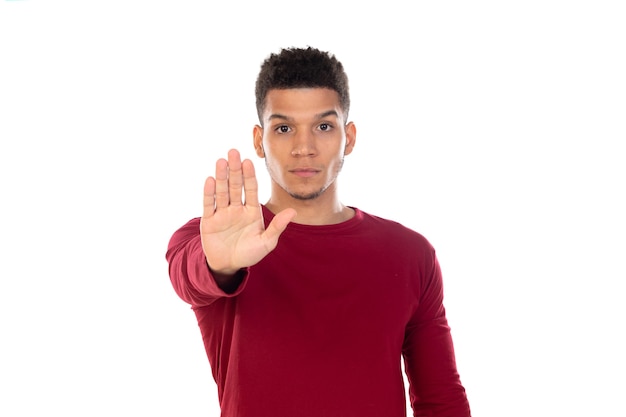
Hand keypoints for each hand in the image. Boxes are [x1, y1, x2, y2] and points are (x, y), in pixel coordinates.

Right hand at [200, 149, 295, 275]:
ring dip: (222, 176)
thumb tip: (293, 212)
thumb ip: (277, 227)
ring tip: (222, 161)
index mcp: (252, 211)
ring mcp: (222, 213)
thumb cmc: (249, 253)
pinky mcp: (209, 221)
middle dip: (235, 169)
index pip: (251, 189)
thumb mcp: (266, 242)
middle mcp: (237, 208)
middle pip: (236, 185)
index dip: (250, 176)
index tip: (249, 161)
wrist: (229, 265)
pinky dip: (209, 192)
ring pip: (222, 191)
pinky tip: (210, 179)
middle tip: (233, 152)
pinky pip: (209, 204)